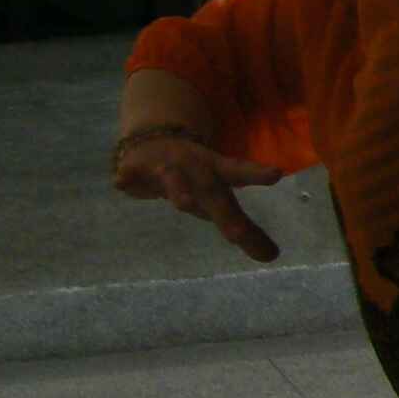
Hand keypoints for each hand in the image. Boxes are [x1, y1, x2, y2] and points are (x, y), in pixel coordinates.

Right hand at [112, 132, 287, 263]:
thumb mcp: (218, 197)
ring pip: (172, 178)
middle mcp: (194, 167)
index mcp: (216, 173)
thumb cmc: (195, 178)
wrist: (153, 141)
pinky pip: (128, 175)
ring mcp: (164, 166)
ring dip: (179, 190)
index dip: (257, 174)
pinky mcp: (133, 168)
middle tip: (237, 234)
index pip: (240, 174)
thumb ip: (244, 227)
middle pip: (210, 190)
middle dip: (223, 211)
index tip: (276, 174)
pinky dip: (126, 179)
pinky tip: (122, 182)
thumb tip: (272, 256)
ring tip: (184, 203)